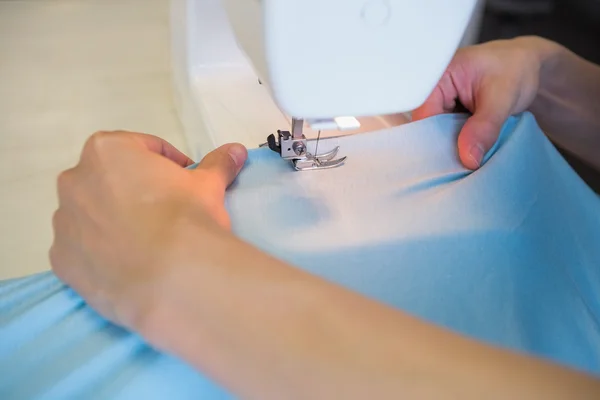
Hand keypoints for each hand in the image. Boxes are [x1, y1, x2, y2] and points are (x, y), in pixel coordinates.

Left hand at [49, 130, 246, 329]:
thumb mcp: (208, 185)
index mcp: (107, 150)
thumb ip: (218, 164)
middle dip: (134, 191)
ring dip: (112, 221)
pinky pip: (81, 250)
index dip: (168, 164)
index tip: (186, 181)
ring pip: (90, 215)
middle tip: (165, 212)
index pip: (142, 148)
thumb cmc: (187, 216)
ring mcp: (63, 222)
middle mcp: (75, 180)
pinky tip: (128, 265)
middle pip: (108, 180)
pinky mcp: (62, 261)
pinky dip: (99, 254)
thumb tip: (236, 150)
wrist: (172, 276)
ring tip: (146, 243)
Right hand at [412, 36, 554, 168]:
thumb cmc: (516, 69)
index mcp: (438, 77)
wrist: (530, 68)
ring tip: (471, 159)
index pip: (423, 116)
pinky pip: (450, 137)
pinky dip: (462, 146)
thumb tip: (468, 157)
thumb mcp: (503, 97)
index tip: (452, 160)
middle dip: (446, 147)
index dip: (435, 140)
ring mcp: (443, 106)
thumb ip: (485, 126)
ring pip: (439, 136)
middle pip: (428, 128)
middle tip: (466, 163)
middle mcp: (434, 92)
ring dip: (455, 149)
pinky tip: (473, 152)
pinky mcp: (452, 117)